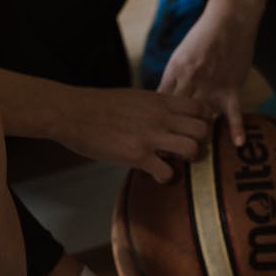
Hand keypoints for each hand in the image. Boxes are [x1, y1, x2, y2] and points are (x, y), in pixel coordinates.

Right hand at [58, 86, 210, 183]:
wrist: (71, 112)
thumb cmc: (99, 105)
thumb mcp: (135, 97)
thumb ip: (157, 106)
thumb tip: (171, 116)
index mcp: (160, 101)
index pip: (201, 108)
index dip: (204, 121)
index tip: (195, 130)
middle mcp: (160, 117)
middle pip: (203, 130)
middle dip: (201, 142)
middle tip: (190, 149)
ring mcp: (150, 136)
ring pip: (192, 149)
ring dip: (188, 160)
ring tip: (176, 162)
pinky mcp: (136, 155)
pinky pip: (167, 172)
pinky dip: (167, 178)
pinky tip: (159, 176)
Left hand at [158, 10, 255, 146]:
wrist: (229, 20)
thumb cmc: (204, 37)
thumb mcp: (181, 56)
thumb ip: (174, 79)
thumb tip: (163, 100)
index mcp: (173, 73)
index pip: (159, 104)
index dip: (153, 124)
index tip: (150, 141)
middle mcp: (189, 80)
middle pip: (176, 116)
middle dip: (171, 137)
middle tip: (169, 158)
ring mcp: (211, 84)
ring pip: (201, 117)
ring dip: (198, 137)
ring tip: (195, 158)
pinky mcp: (231, 86)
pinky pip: (233, 111)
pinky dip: (236, 127)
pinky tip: (238, 143)